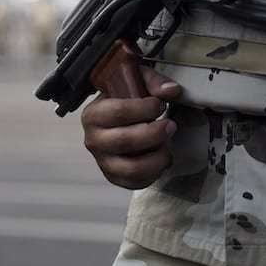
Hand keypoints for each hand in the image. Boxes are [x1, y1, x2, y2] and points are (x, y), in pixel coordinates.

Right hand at [80, 66, 182, 189]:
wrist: (119, 120)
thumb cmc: (127, 100)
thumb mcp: (137, 82)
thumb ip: (154, 82)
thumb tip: (171, 90)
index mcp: (93, 114)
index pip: (118, 113)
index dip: (145, 109)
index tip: (159, 105)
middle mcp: (93, 140)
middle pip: (125, 141)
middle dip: (155, 133)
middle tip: (170, 125)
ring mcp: (103, 162)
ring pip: (132, 168)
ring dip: (157, 157)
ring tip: (167, 145)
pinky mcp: (115, 178)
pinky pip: (136, 183)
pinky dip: (155, 172)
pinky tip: (161, 156)